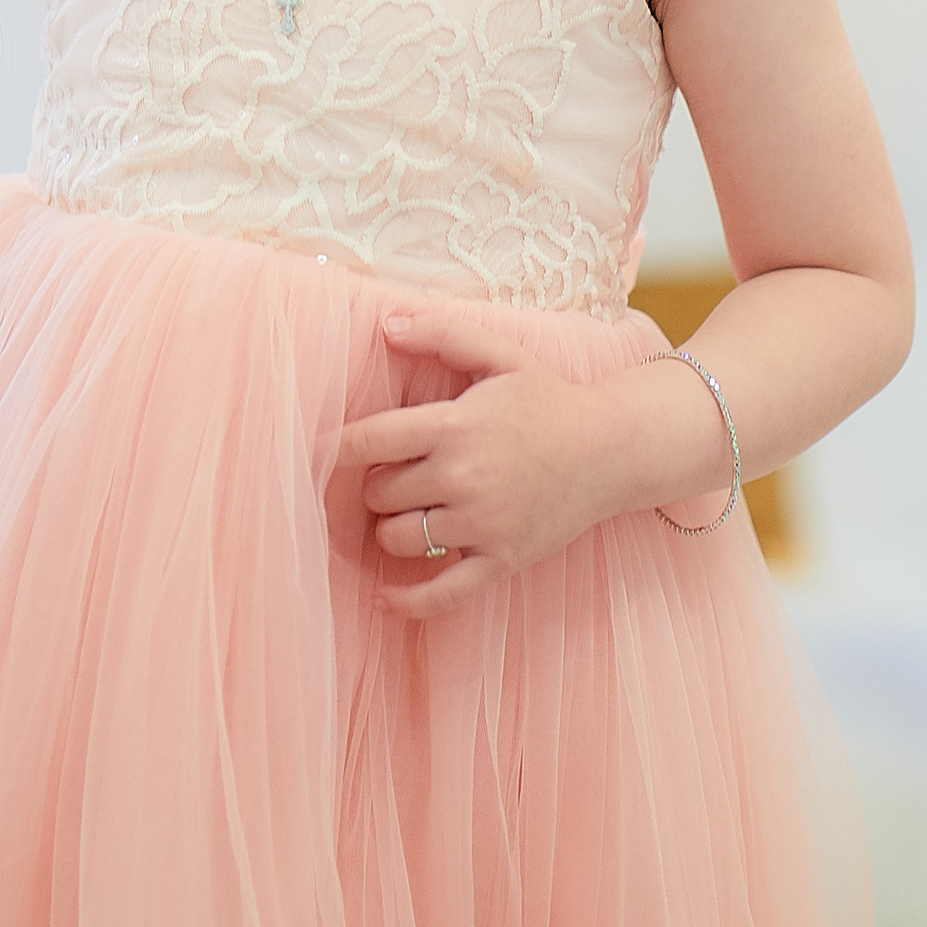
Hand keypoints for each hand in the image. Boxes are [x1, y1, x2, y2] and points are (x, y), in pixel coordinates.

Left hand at [334, 293, 722, 615]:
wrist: (611, 449)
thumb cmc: (547, 398)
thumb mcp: (499, 353)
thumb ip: (442, 332)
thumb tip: (385, 324)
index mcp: (455, 425)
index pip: (370, 440)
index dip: (334, 447)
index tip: (314, 452)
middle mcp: (463, 477)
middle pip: (379, 492)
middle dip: (376, 484)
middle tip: (395, 472)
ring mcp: (482, 524)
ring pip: (397, 539)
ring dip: (390, 528)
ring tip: (410, 510)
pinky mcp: (501, 560)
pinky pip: (441, 593)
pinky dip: (408, 601)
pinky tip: (385, 598)